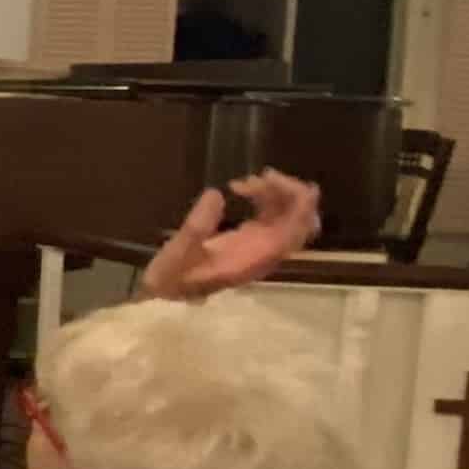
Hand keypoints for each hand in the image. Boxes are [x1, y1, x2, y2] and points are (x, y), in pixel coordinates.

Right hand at [141, 170, 321, 302]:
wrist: (167, 292)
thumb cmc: (173, 276)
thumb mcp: (179, 252)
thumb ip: (197, 226)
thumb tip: (216, 194)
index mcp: (256, 259)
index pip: (294, 233)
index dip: (299, 206)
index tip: (280, 181)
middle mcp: (266, 253)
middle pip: (301, 223)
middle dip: (291, 194)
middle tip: (262, 175)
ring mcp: (262, 246)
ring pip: (288, 216)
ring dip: (274, 193)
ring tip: (242, 181)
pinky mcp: (252, 240)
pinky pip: (272, 215)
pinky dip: (263, 198)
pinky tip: (239, 188)